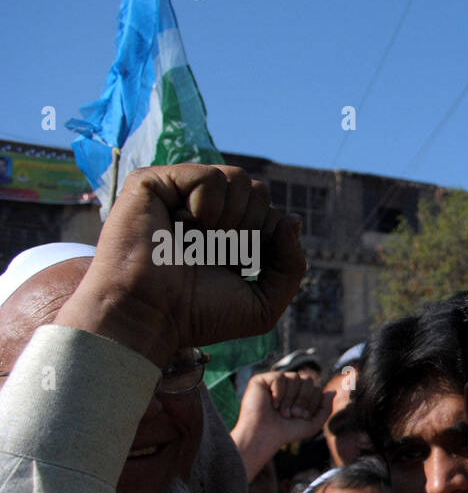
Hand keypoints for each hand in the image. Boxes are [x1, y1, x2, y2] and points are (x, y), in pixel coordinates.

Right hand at [54, 164, 305, 368]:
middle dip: (251, 229)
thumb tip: (292, 220)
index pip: (272, 216)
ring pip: (239, 178)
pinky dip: (207, 206)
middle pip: (259, 192)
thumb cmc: (199, 315)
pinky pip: (209, 176)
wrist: (149, 316)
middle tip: (219, 255)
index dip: (267, 243)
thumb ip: (291, 266)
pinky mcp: (154, 183)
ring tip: (201, 241)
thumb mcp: (263, 304)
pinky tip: (184, 226)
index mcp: (229, 235)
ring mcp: (179, 195)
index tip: (237, 268)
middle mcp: (204, 211)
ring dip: (231, 219)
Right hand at [230, 371, 331, 480]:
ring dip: (290, 398)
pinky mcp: (262, 380)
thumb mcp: (313, 424)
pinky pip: (279, 376)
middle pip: (308, 380)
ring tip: (282, 412)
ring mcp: (275, 382)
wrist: (265, 435)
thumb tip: (333, 391)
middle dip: (303, 399)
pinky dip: (278, 392)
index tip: (302, 416)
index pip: (316, 388)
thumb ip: (325, 408)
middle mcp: (289, 387)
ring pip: (294, 377)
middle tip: (293, 414)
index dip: (312, 402)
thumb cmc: (287, 431)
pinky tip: (272, 403)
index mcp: (300, 395)